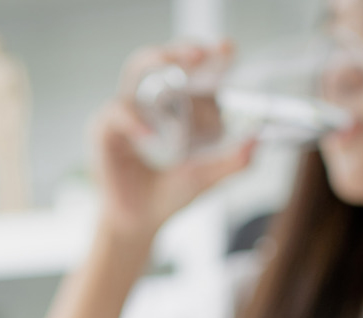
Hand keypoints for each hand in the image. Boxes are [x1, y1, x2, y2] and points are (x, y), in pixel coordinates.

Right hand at [95, 41, 256, 240]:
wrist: (140, 224)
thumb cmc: (168, 196)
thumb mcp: (207, 177)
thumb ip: (233, 161)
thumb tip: (257, 142)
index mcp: (175, 107)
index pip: (191, 72)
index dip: (208, 57)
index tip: (227, 50)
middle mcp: (149, 102)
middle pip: (162, 60)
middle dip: (181, 51)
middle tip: (200, 55)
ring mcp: (126, 112)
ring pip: (137, 72)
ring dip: (156, 64)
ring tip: (173, 67)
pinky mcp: (105, 130)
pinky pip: (117, 113)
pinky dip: (134, 121)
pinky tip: (150, 135)